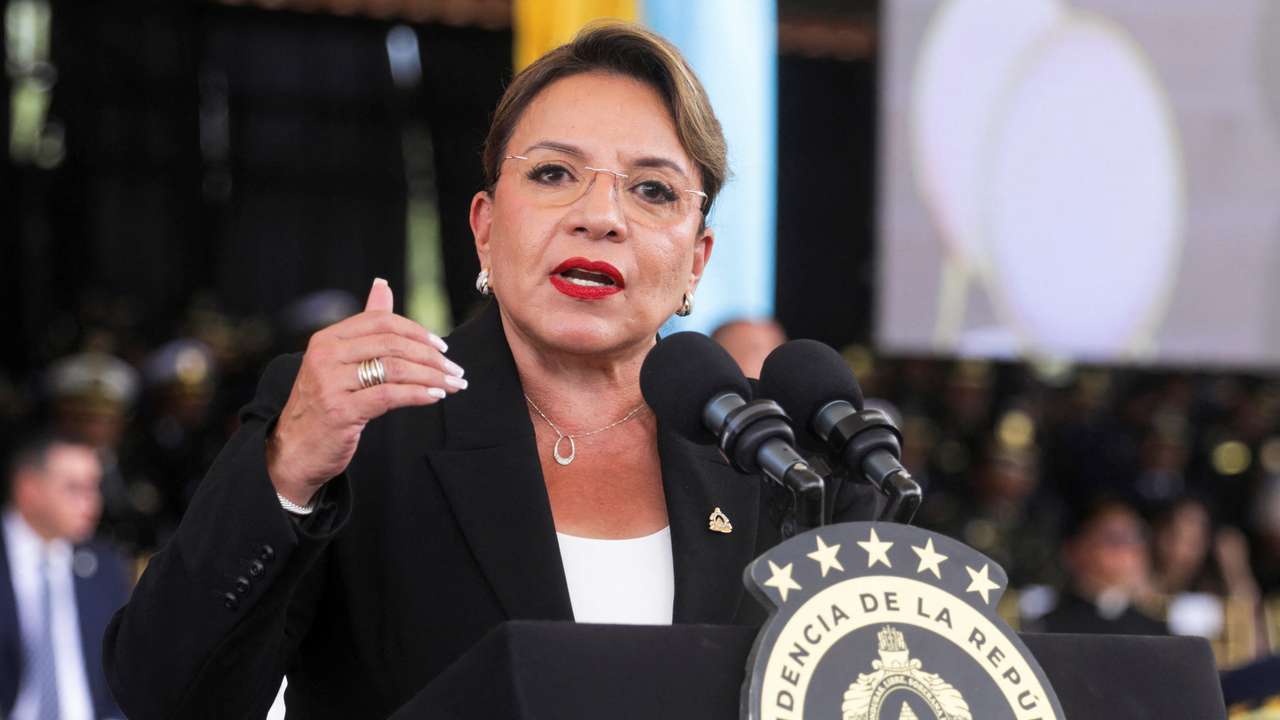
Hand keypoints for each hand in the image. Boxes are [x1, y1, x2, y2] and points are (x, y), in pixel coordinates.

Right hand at [267, 278, 465, 504]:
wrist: (294, 451)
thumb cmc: (323, 404)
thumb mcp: (338, 361)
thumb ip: (364, 327)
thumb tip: (383, 285)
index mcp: (327, 339)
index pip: (381, 321)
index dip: (417, 331)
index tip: (442, 348)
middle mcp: (325, 356)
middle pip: (392, 343)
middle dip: (431, 356)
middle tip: (455, 370)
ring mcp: (331, 383)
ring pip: (394, 368)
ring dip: (431, 376)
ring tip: (453, 384)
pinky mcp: (340, 411)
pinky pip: (389, 395)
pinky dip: (418, 394)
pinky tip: (436, 396)